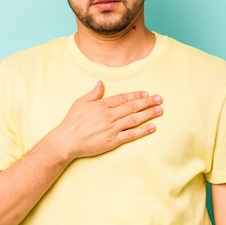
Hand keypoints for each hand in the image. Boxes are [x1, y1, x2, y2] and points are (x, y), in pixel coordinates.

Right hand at [45, 81, 163, 160]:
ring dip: (148, 114)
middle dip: (147, 102)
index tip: (146, 93)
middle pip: (132, 107)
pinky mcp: (112, 141)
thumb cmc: (71, 122)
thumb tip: (100, 83)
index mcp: (102, 105)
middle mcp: (109, 115)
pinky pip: (131, 135)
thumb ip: (93, 93)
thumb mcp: (80, 102)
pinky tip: (152, 127)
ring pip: (134, 119)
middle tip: (159, 99)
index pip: (123, 98)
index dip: (136, 95)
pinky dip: (142, 131)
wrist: (66, 140)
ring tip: (159, 111)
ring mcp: (112, 128)